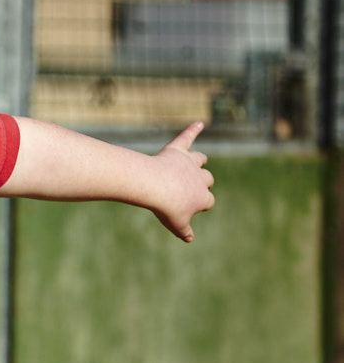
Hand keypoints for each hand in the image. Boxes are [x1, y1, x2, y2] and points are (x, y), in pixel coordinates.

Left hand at [148, 122, 214, 242]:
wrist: (154, 186)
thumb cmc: (165, 207)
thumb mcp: (176, 224)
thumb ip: (185, 231)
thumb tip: (190, 239)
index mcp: (203, 197)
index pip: (208, 201)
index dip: (200, 204)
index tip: (189, 207)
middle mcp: (200, 178)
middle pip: (207, 179)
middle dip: (202, 183)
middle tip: (187, 188)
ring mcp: (189, 163)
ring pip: (200, 160)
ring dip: (199, 161)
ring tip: (199, 161)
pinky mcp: (178, 150)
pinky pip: (187, 137)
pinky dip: (193, 129)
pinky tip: (199, 123)